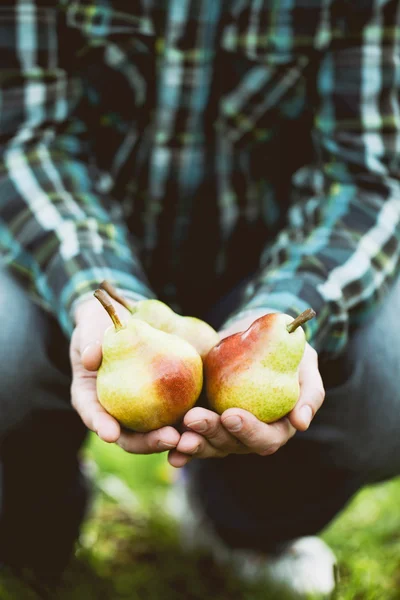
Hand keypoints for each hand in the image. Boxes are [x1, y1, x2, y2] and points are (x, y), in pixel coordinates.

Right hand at [70, 297, 179, 453]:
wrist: (122, 322)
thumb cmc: (100, 327)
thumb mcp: (91, 330)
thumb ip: (91, 341)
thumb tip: (91, 357)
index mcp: (91, 400)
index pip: (94, 416)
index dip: (102, 426)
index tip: (111, 434)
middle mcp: (116, 414)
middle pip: (130, 437)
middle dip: (148, 443)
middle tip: (169, 438)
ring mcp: (142, 412)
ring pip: (157, 434)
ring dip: (174, 440)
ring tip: (190, 438)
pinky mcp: (166, 404)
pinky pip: (178, 417)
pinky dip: (191, 424)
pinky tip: (208, 422)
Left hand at [168, 312, 324, 467]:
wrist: (254, 335)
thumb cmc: (286, 350)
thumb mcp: (305, 364)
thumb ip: (310, 392)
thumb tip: (301, 424)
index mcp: (276, 428)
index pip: (265, 439)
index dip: (249, 431)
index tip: (231, 415)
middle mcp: (248, 435)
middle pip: (231, 444)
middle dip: (212, 434)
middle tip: (194, 419)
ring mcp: (223, 429)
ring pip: (207, 444)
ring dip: (192, 442)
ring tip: (176, 436)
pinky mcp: (202, 417)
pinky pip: (189, 433)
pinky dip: (176, 440)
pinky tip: (165, 441)